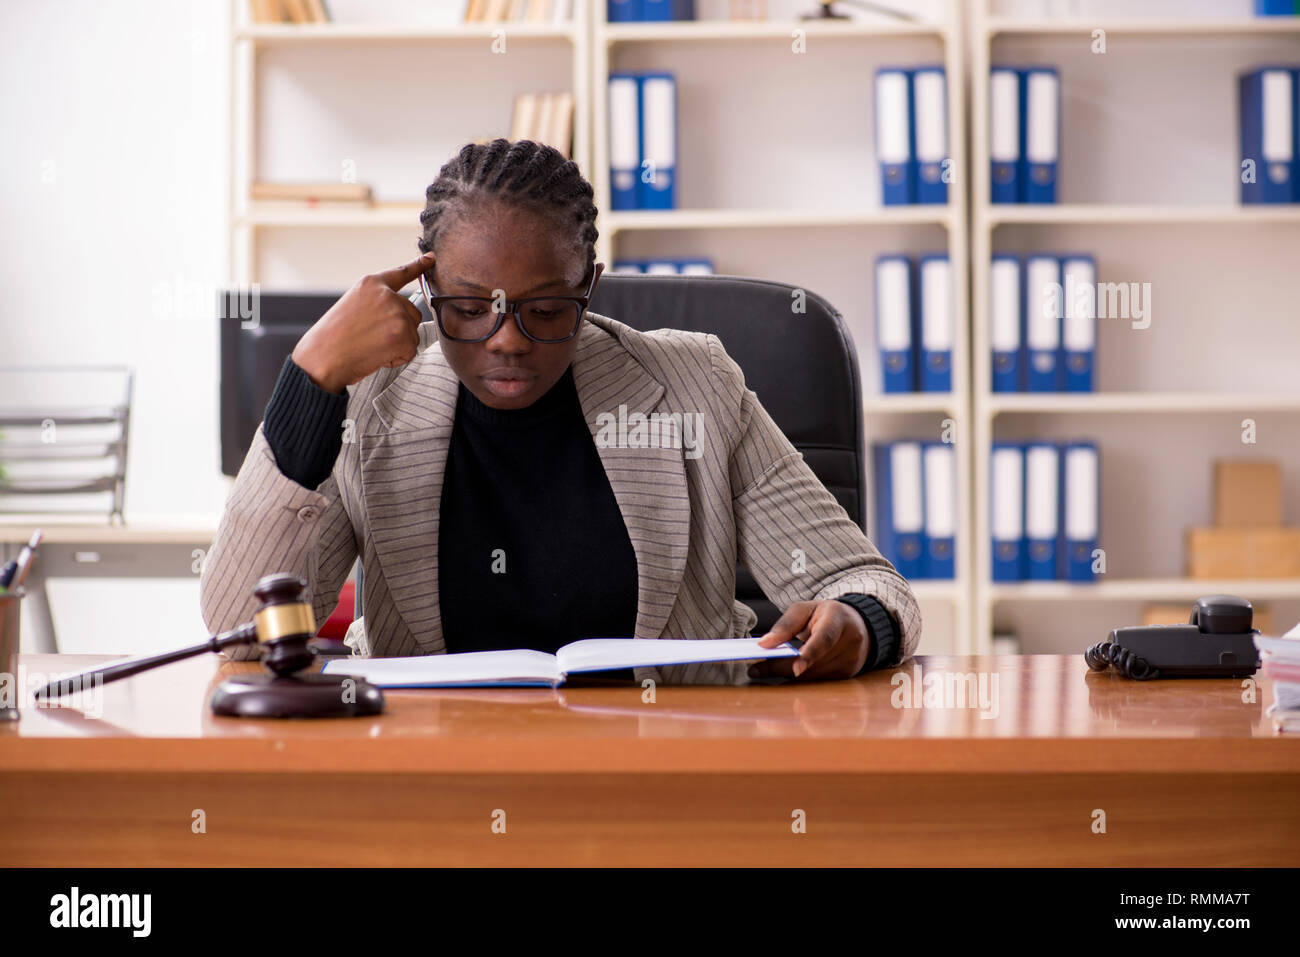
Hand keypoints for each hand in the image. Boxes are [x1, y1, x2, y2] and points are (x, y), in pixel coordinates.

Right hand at [291, 251, 433, 393]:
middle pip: (412, 312)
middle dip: (399, 328)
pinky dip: (397, 359)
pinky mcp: (402, 335)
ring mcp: (396, 314)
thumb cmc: (333, 337)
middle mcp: (387, 294)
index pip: (402, 273)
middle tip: (371, 337)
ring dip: (398, 344)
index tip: (432, 258)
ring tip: (371, 346)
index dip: (419, 265)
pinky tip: (376, 356)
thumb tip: (400, 312)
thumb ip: (377, 301)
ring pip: (413, 333)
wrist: (322, 359)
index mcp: (371, 283)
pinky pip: (410, 351)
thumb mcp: (353, 305)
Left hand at [749, 600, 872, 680]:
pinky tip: (785, 676)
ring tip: (764, 671)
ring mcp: (851, 661)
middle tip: (756, 670)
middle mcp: (850, 642)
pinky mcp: (847, 675)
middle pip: (814, 663)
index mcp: (838, 619)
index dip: (810, 654)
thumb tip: (764, 644)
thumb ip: (785, 625)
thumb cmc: (824, 615)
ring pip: (814, 677)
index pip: (825, 639)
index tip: (795, 669)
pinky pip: (818, 682)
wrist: (857, 624)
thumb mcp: (804, 609)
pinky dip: (800, 680)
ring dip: (787, 676)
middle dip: (783, 668)